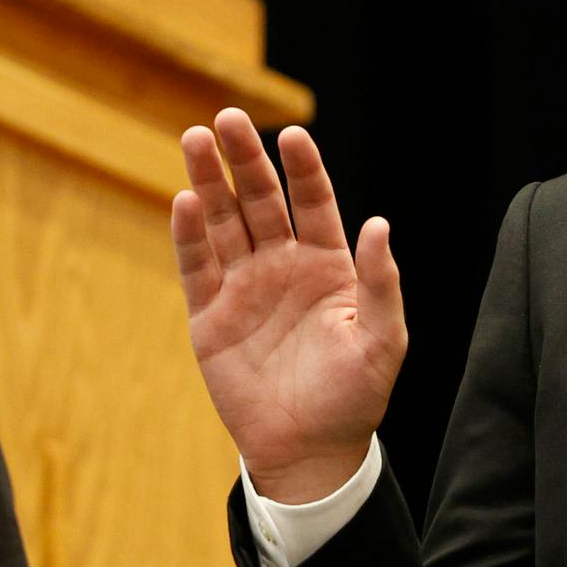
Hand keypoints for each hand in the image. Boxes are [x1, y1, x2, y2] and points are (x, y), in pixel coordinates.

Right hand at [171, 108, 404, 503]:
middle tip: (226, 118)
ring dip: (209, 183)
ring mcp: (245, 287)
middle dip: (245, 160)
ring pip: (224, 223)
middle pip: (262, 201)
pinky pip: (197, 267)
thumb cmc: (356, 395)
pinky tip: (184, 201)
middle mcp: (284, 266)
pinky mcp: (211, 316)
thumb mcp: (383, 339)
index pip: (314, 203)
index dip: (303, 170)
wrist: (310, 448)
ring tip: (195, 139)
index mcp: (329, 265)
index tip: (291, 135)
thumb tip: (379, 224)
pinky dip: (189, 235)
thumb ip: (381, 283)